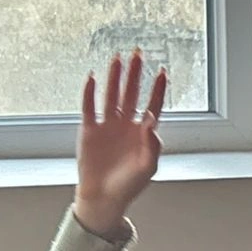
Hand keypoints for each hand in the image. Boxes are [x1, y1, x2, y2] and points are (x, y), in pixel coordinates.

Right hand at [74, 51, 165, 237]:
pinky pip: (89, 107)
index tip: (162, 71)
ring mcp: (107, 126)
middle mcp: (125, 125)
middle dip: (135, 74)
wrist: (103, 197)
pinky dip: (89, 93)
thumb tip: (152, 122)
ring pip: (111, 96)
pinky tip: (92, 78)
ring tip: (116, 58)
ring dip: (114, 78)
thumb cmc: (128, 185)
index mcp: (142, 133)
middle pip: (131, 93)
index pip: (152, 105)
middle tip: (138, 53)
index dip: (157, 89)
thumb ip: (153, 146)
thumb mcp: (147, 168)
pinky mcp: (89, 130)